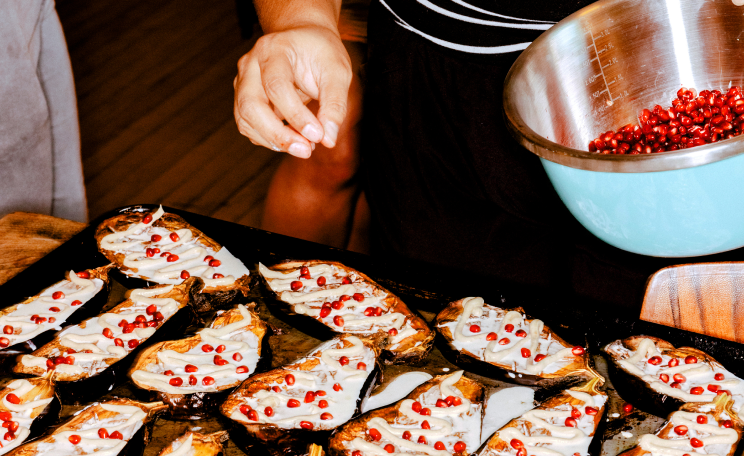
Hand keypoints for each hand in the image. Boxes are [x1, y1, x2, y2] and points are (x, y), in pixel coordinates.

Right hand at [234, 25, 351, 157]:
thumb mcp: (337, 72)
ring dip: (274, 141)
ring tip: (305, 147)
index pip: (276, 86)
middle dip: (277, 134)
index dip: (296, 115)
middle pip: (250, 105)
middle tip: (306, 151)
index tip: (318, 136)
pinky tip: (293, 140)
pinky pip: (249, 126)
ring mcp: (242, 82)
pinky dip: (270, 139)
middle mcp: (250, 65)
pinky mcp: (243, 99)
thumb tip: (328, 140)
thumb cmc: (321, 54)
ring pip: (245, 120)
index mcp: (273, 50)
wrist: (304, 40)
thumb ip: (335, 104)